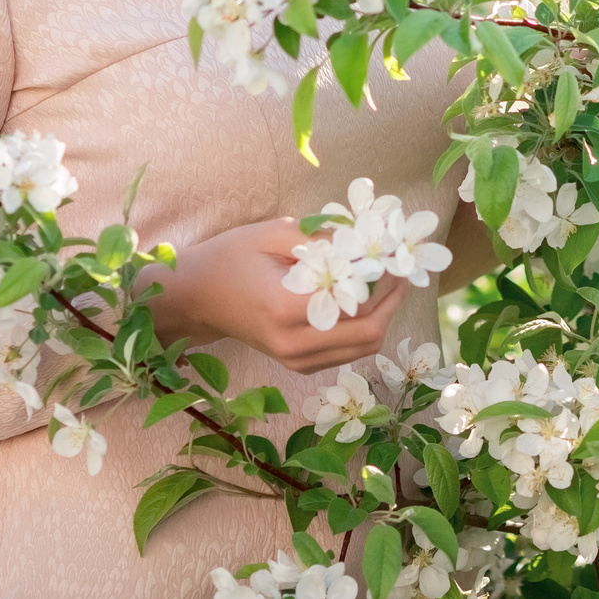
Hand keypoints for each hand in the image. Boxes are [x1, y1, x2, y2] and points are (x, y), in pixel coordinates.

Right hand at [144, 216, 410, 372]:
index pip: (356, 299)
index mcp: (285, 307)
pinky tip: (365, 298)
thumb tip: (369, 240)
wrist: (196, 297)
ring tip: (389, 279)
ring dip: (384, 312)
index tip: (395, 250)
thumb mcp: (274, 234)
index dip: (383, 275)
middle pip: (369, 330)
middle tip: (401, 266)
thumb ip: (323, 239)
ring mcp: (296, 359)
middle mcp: (294, 343)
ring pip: (364, 345)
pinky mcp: (298, 365)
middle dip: (393, 297)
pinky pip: (348, 351)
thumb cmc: (231, 257)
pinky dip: (365, 326)